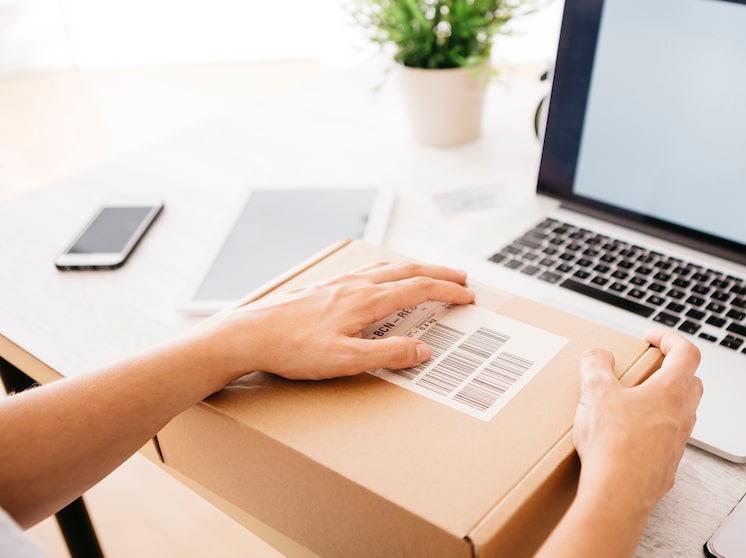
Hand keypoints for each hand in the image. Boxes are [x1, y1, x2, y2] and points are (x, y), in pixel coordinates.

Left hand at [194, 261, 475, 382]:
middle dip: (439, 273)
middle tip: (462, 278)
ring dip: (416, 269)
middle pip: (408, 271)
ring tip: (430, 273)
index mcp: (367, 300)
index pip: (419, 289)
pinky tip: (381, 276)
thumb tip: (424, 350)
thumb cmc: (293, 350)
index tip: (468, 296)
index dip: (448, 292)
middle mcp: (356, 285)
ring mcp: (339, 283)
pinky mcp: (324, 288)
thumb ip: (389, 354)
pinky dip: (389, 270)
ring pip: (388, 268)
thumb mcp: (346, 360)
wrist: (248, 334)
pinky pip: (367, 271)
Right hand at [572, 329, 702, 514]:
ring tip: (634, 403)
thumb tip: (598, 355)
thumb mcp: (595, 392)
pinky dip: (654, 432)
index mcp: (670, 392)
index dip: (670, 338)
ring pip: (682, 414)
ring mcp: (677, 444)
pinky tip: (629, 437)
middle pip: (692, 383)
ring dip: (665, 402)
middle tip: (649, 369)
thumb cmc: (613, 446)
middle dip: (673, 370)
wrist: (617, 495)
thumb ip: (595, 365)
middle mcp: (681, 417)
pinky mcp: (666, 467)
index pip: (687, 353)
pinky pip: (668, 441)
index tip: (651, 338)